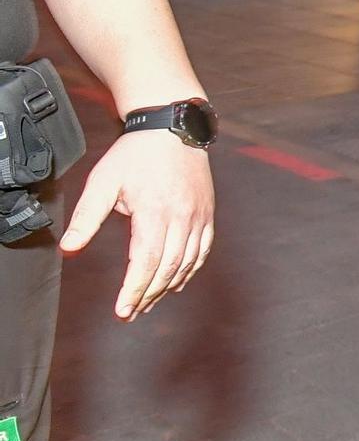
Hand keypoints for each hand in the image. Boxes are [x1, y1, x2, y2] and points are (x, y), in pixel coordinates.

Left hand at [60, 131, 215, 321]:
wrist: (172, 128)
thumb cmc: (135, 155)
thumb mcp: (103, 182)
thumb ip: (86, 217)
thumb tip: (69, 248)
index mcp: (155, 210)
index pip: (146, 261)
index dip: (134, 289)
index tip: (122, 310)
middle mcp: (182, 216)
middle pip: (167, 268)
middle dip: (148, 294)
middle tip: (131, 312)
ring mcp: (198, 216)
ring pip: (186, 263)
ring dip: (167, 287)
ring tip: (148, 302)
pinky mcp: (207, 213)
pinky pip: (202, 251)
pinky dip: (190, 271)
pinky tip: (176, 282)